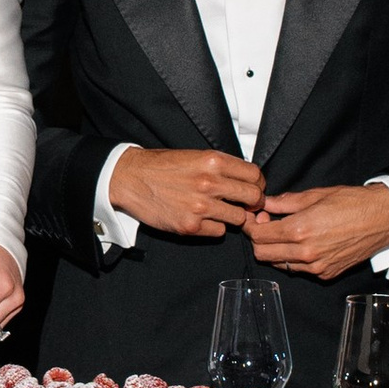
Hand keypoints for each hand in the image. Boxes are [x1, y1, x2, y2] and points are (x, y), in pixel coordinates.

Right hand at [108, 146, 265, 239]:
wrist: (130, 178)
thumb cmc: (161, 166)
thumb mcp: (195, 156)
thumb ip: (222, 167)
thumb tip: (247, 180)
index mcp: (213, 161)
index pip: (255, 176)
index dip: (257, 184)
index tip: (253, 189)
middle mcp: (209, 183)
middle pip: (254, 198)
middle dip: (252, 203)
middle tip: (244, 204)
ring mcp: (200, 206)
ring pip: (239, 218)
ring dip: (233, 216)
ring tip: (221, 211)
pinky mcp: (190, 226)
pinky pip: (219, 232)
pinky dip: (215, 227)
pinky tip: (204, 219)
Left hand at [244, 184, 388, 280]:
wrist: (383, 218)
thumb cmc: (353, 203)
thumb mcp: (315, 195)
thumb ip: (285, 202)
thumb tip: (265, 203)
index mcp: (300, 230)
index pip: (258, 236)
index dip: (250, 225)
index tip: (253, 216)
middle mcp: (305, 252)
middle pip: (262, 254)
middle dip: (257, 239)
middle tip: (265, 223)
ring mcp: (316, 266)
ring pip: (279, 264)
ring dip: (274, 250)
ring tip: (284, 232)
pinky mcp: (326, 273)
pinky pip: (299, 269)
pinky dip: (293, 258)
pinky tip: (301, 242)